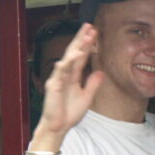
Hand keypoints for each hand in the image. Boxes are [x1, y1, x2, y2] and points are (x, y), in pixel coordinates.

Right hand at [37, 24, 104, 141]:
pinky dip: (67, 63)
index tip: (94, 32)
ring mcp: (58, 79)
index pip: (81, 57)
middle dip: (81, 39)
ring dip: (77, 47)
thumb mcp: (86, 97)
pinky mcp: (53, 86)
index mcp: (73, 76)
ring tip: (85, 36)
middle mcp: (65, 75)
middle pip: (74, 53)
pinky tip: (73, 55)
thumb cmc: (69, 113)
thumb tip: (100, 72)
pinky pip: (60, 72)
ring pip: (68, 59)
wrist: (58, 127)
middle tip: (89, 26)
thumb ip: (93, 84)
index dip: (87, 44)